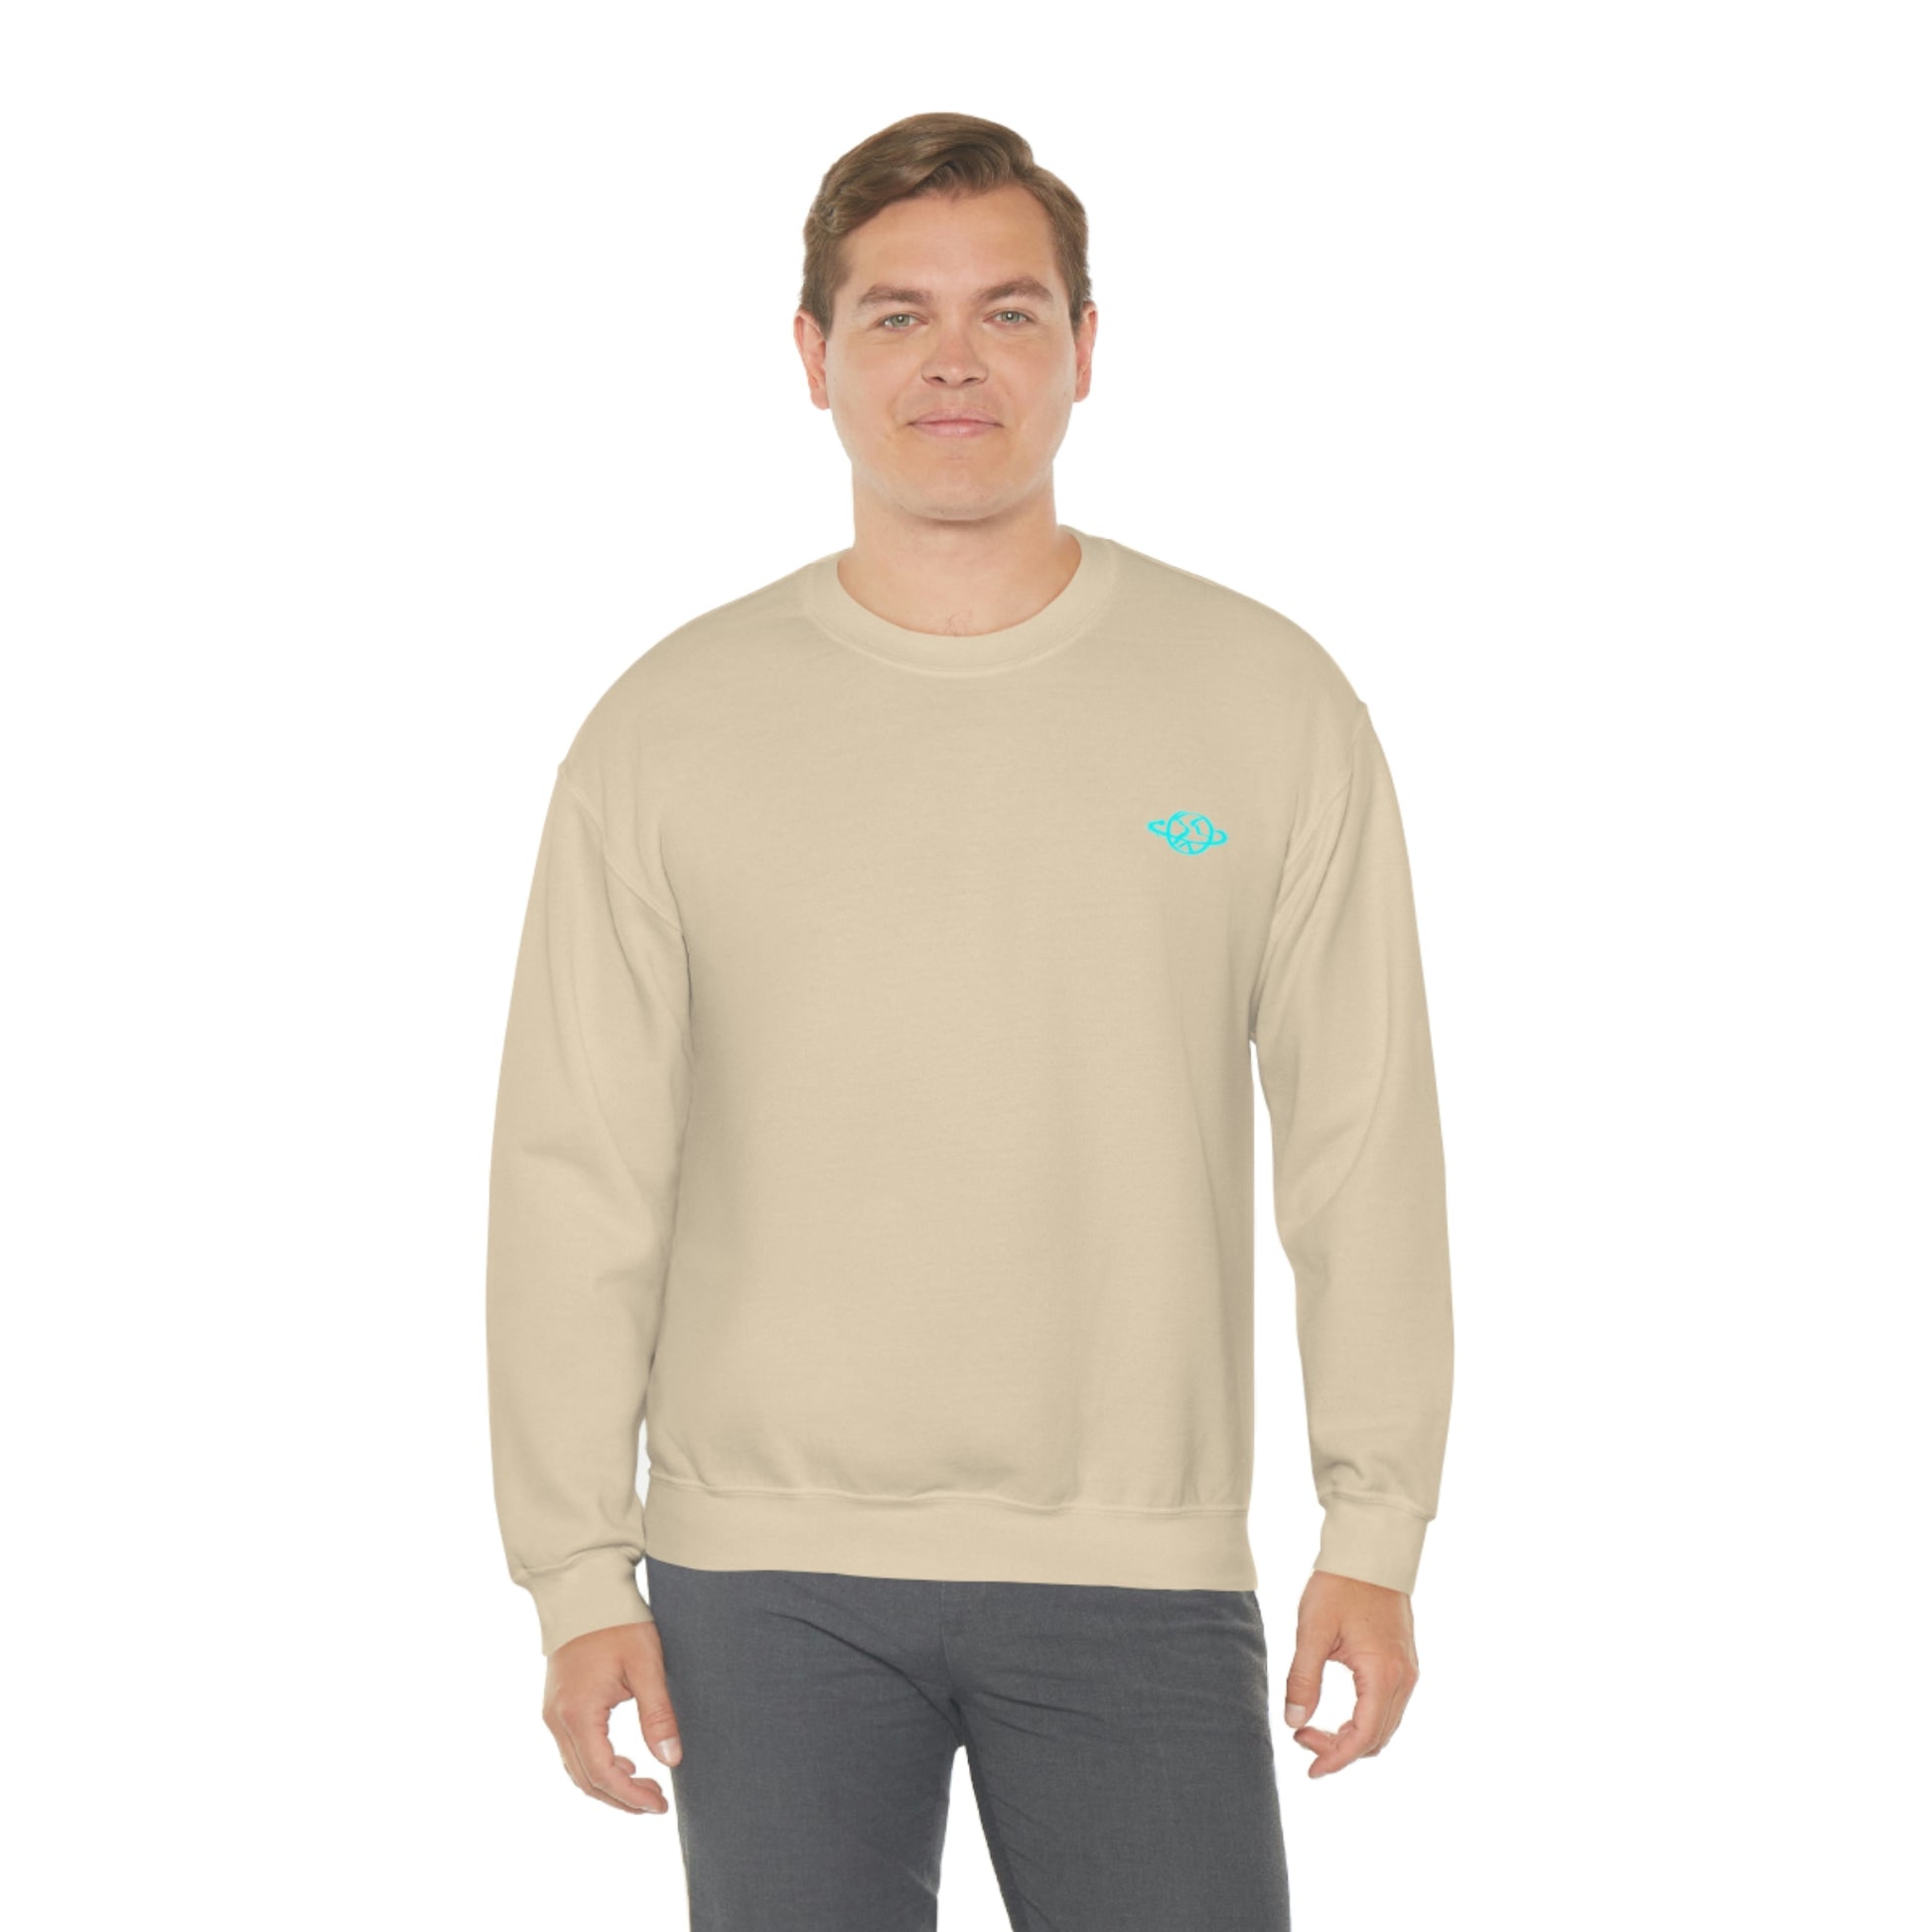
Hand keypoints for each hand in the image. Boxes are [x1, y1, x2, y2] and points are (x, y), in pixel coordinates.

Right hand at [542, 1620, 682, 1812]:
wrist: (585, 1591)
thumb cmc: (619, 1623)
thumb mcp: (646, 1666)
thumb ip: (658, 1715)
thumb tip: (671, 1761)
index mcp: (578, 1713)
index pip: (603, 1774)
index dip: (632, 1797)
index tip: (660, 1805)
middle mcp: (557, 1720)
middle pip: (585, 1780)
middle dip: (621, 1798)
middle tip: (656, 1802)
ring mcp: (552, 1714)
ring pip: (576, 1769)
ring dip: (608, 1784)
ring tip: (644, 1786)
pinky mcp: (556, 1706)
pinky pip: (572, 1750)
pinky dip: (596, 1765)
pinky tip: (623, 1763)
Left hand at [1281, 1569, 1418, 1777]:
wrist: (1371, 1552)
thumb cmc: (1340, 1585)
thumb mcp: (1312, 1631)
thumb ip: (1303, 1679)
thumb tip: (1294, 1721)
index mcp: (1383, 1674)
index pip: (1362, 1737)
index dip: (1335, 1759)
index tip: (1309, 1768)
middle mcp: (1404, 1679)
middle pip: (1377, 1739)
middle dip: (1340, 1750)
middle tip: (1302, 1739)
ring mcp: (1409, 1672)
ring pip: (1385, 1726)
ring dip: (1353, 1737)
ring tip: (1314, 1729)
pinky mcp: (1405, 1664)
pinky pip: (1389, 1708)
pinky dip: (1365, 1721)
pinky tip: (1338, 1715)